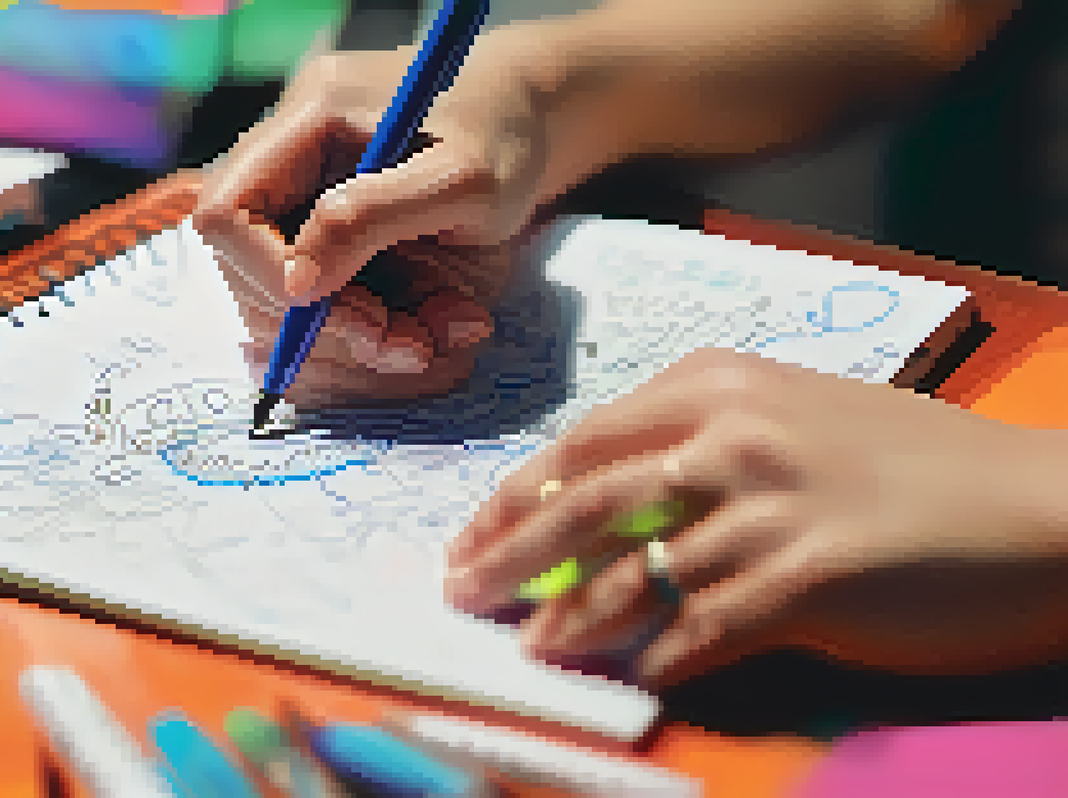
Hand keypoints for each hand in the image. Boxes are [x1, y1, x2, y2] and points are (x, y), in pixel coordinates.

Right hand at [193, 0, 1011, 408]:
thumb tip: (300, 273)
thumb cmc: (541, 113)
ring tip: (455, 340)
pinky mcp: (366, 235)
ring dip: (373, 342)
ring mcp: (330, 197)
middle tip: (420, 358)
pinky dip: (395, 338)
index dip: (271, 286)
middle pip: (257, 273)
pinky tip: (456, 330)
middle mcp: (302, 157)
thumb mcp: (473, 168)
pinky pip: (347, 309)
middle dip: (333, 329)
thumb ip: (379, 216)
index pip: (223, 215)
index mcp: (307, 122)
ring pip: (303, 302)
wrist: (597, 98)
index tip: (349, 335)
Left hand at [445, 348, 1067, 686]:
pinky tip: (637, 674)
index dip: (516, 494)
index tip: (475, 533)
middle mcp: (733, 436)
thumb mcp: (801, 418)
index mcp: (721, 385)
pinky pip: (699, 628)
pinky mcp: (806, 578)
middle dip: (507, 551)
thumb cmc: (922, 463)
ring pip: (628, 570)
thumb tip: (613, 510)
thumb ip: (702, 449)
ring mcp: (767, 506)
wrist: (1043, 507)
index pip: (583, 442)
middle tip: (460, 592)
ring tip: (528, 647)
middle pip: (582, 500)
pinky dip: (657, 656)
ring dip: (568, 617)